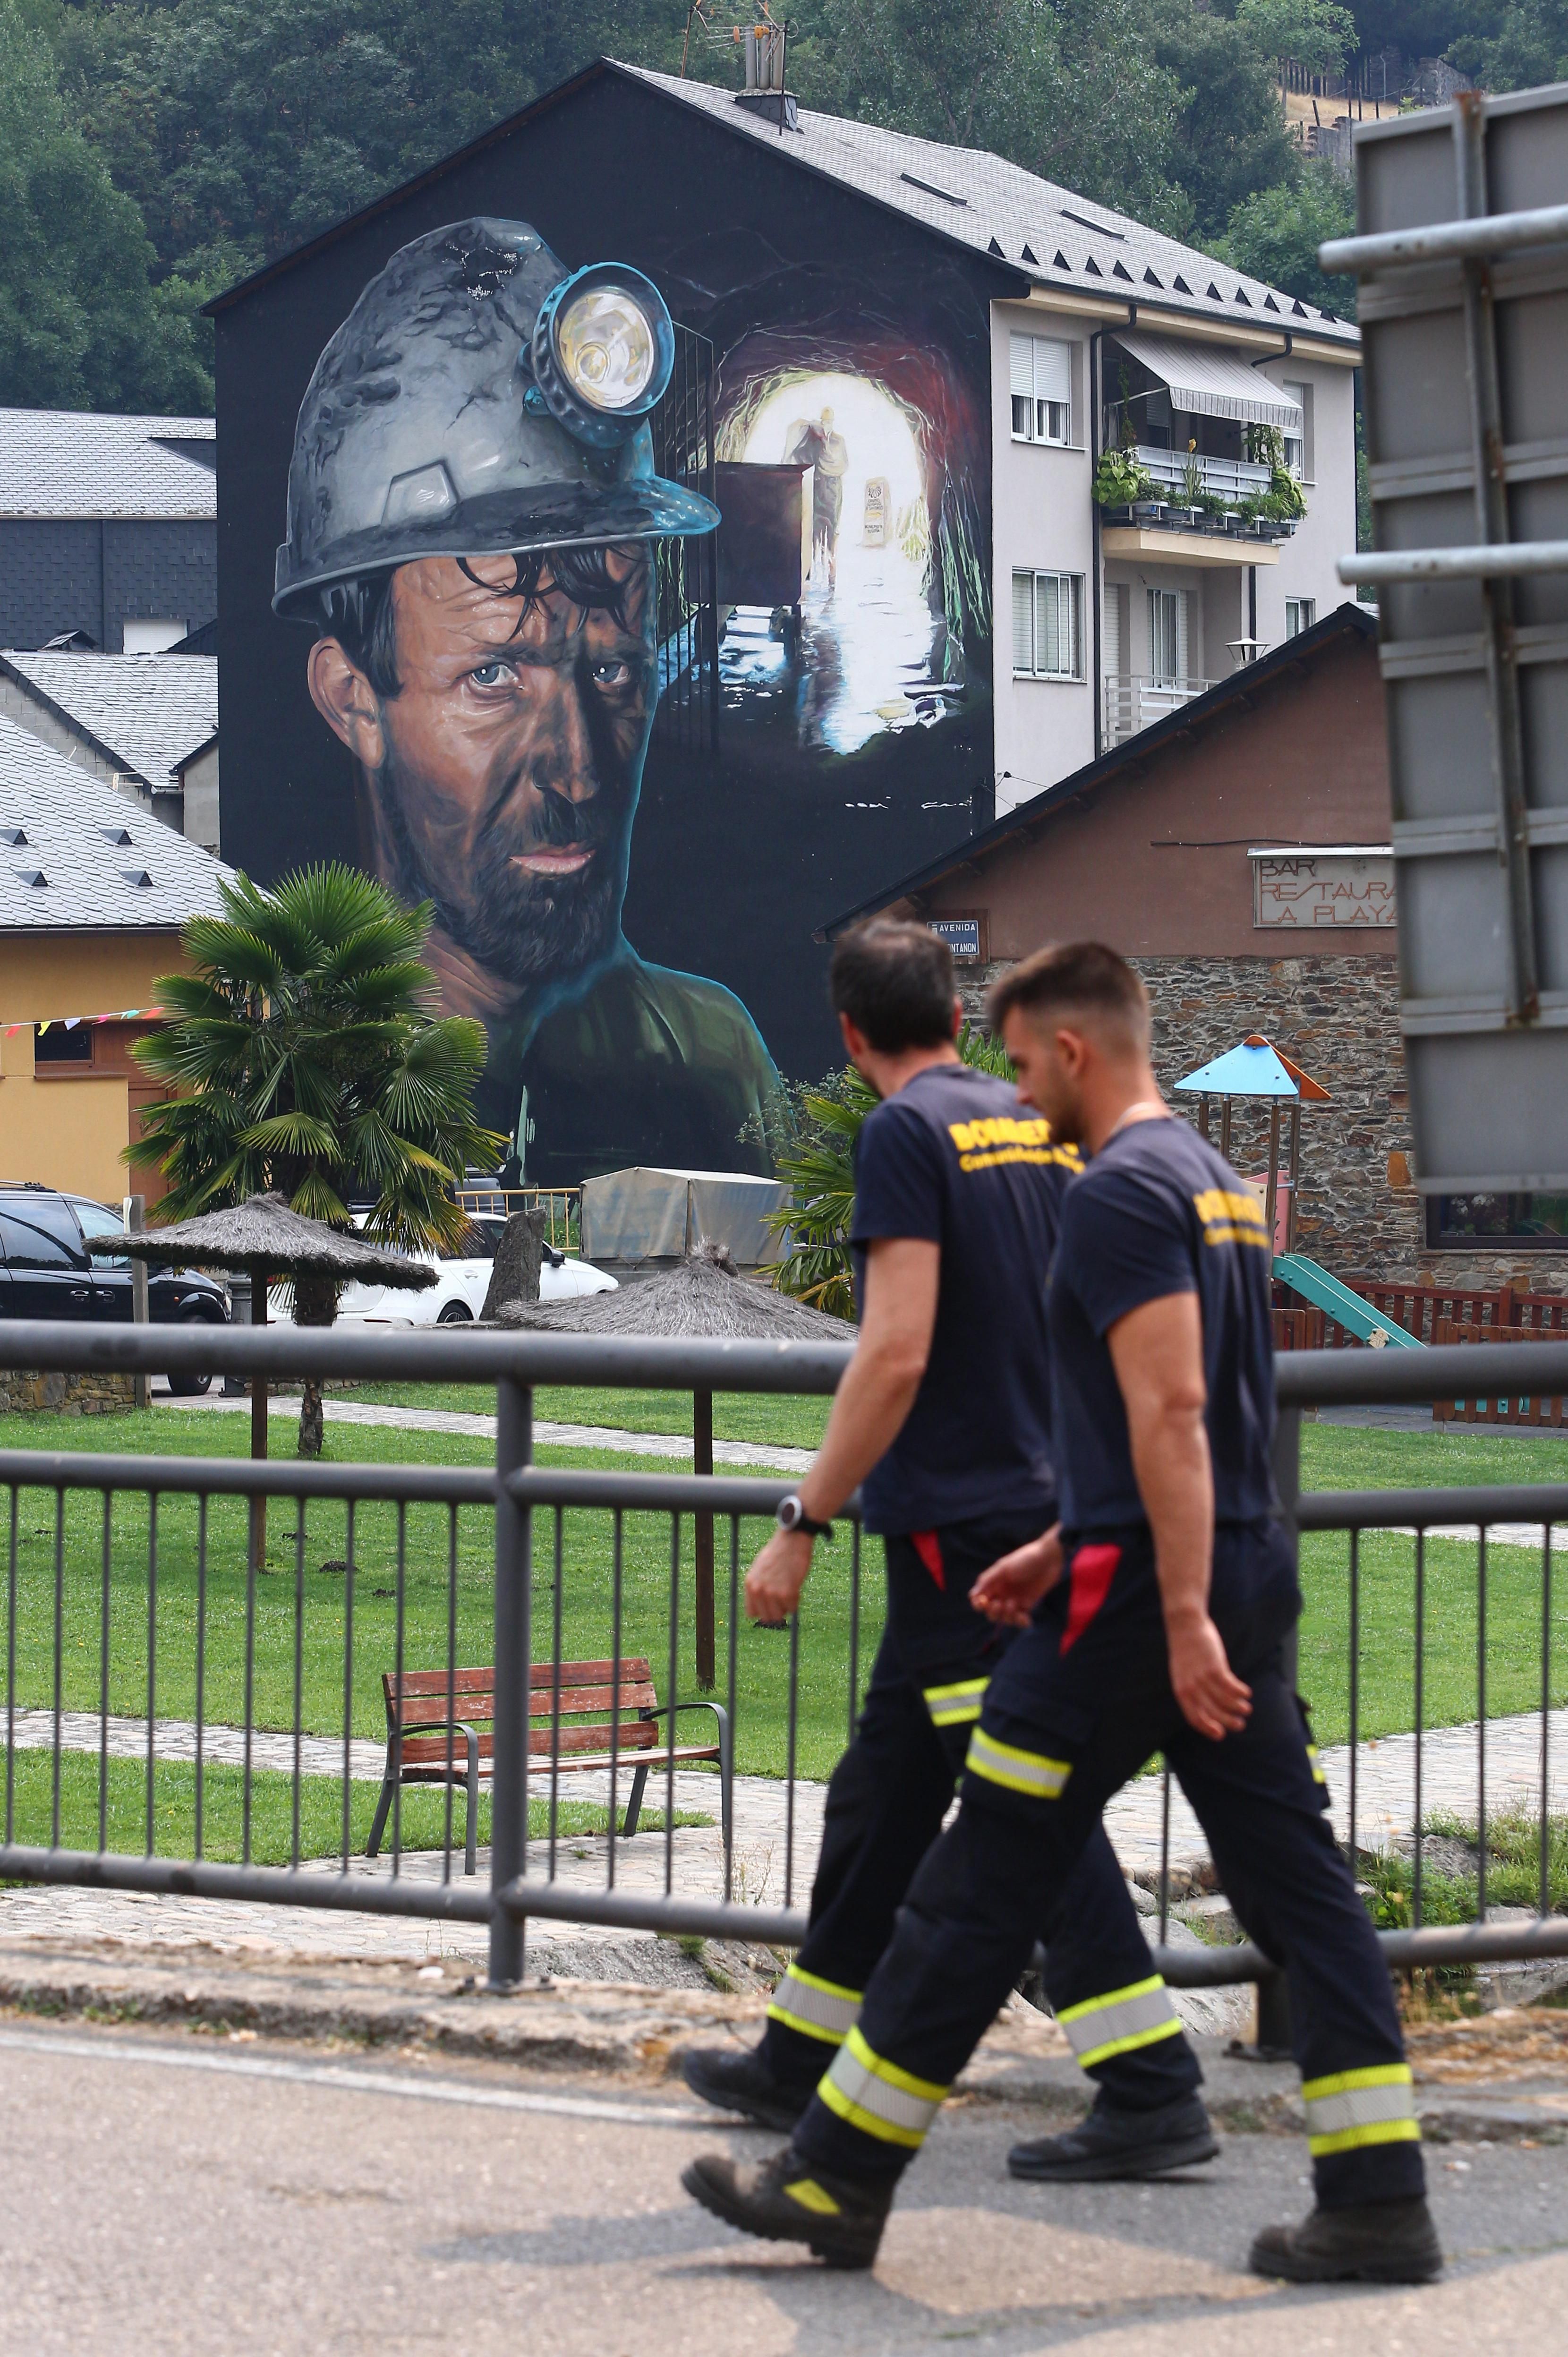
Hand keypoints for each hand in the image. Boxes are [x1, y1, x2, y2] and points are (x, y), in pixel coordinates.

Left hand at [745, 1528, 813, 1623]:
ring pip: (780, 1615)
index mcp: (749, 1584)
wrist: (791, 1541)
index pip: (752, 1612)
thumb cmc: (778, 1552)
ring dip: (786, 1607)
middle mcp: (758, 1590)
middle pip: (767, 1617)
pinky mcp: (787, 1593)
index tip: (771, 1606)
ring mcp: (772, 1592)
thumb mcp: (760, 1568)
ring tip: (790, 1593)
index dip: (763, 1610)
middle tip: (783, 1600)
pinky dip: (796, 1601)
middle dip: (776, 1611)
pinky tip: (796, 1588)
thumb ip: (758, 1585)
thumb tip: (761, 1603)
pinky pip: (792, 1608)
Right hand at [971, 1527, 1064, 1626]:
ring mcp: (1015, 1599)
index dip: (978, 1604)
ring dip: (1007, 1616)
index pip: (979, 1599)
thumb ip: (988, 1580)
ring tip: (1014, 1605)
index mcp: (994, 1583)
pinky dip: (1021, 1622)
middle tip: (999, 1604)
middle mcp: (1002, 1593)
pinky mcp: (1028, 1604)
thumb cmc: (1025, 1559)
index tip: (983, 1603)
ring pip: (1005, 1618)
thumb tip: (972, 1595)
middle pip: (991, 1612)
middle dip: (993, 1612)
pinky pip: (1020, 1619)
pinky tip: (1025, 1618)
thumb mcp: (1004, 1567)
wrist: (1049, 1558)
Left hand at [1165, 1610, 1251, 1739]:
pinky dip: (1240, 1692)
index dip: (1208, 1729)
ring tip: (1246, 1709)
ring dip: (1238, 1708)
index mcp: (1181, 1691)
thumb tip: (1207, 1709)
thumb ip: (1192, 1691)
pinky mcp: (1214, 1666)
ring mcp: (1202, 1677)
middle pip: (1212, 1713)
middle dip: (1228, 1722)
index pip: (1194, 1718)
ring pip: (1224, 1701)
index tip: (1221, 1735)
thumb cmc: (1186, 1651)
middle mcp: (1191, 1687)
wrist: (1185, 1625)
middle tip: (1240, 1724)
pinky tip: (1247, 1692)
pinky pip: (1231, 1686)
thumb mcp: (1183, 1674)